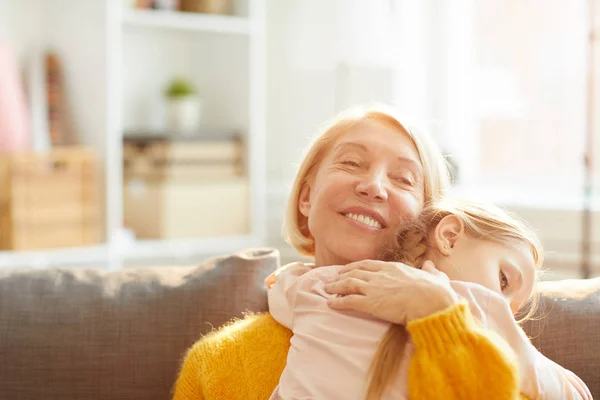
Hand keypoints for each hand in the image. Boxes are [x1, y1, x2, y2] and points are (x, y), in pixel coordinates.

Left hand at [324, 259, 459, 323]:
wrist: (433, 302)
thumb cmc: (437, 292)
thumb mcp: (435, 276)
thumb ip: (430, 270)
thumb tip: (430, 265)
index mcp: (394, 267)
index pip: (368, 265)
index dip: (355, 267)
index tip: (347, 270)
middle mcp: (381, 275)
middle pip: (355, 272)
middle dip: (341, 275)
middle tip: (332, 279)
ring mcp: (375, 288)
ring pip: (348, 284)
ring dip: (335, 287)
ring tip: (326, 289)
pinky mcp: (371, 303)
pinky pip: (349, 301)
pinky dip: (338, 302)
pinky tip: (330, 304)